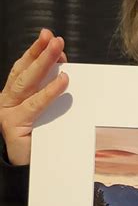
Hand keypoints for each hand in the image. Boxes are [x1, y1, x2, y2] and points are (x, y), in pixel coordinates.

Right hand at [0, 29, 67, 165]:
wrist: (23, 168)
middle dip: (40, 52)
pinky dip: (50, 91)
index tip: (49, 37)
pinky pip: (35, 105)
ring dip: (43, 64)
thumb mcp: (43, 111)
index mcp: (11, 95)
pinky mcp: (14, 125)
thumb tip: (64, 69)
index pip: (23, 68)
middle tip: (54, 38)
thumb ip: (48, 92)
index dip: (35, 51)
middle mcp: (6, 100)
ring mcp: (8, 112)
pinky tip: (63, 80)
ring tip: (58, 50)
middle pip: (23, 71)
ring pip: (26, 83)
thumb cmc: (37, 139)